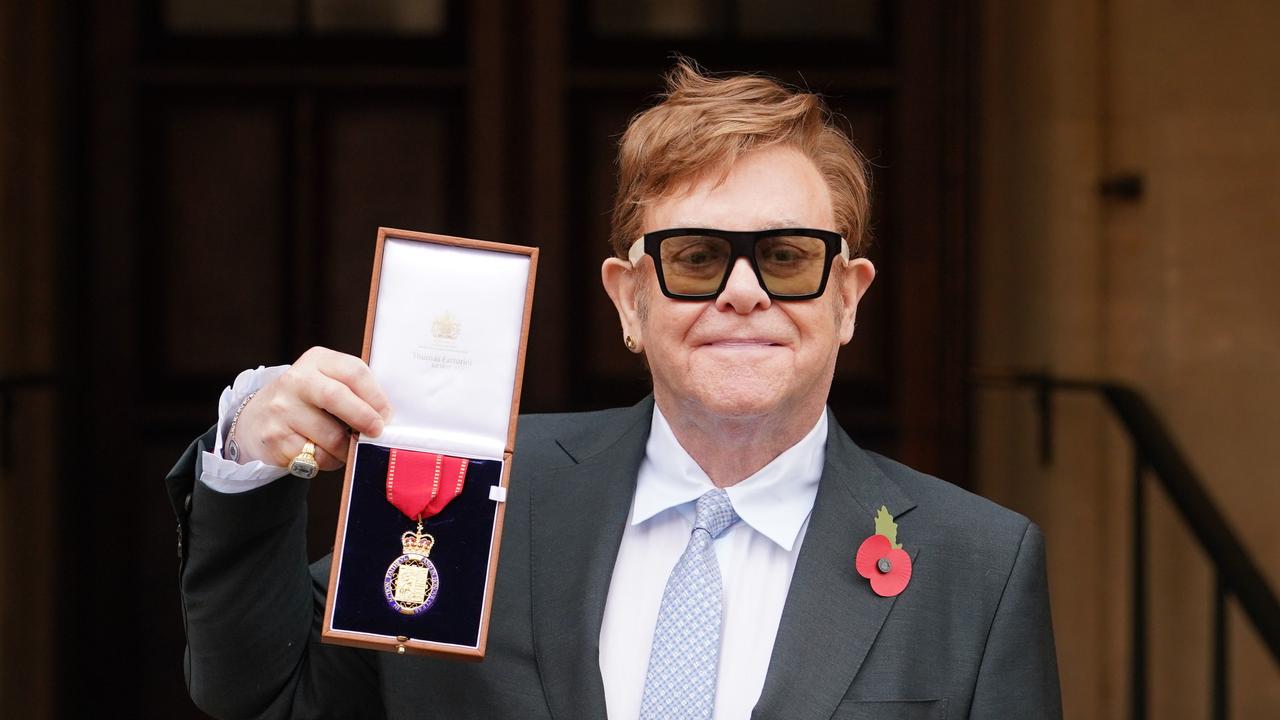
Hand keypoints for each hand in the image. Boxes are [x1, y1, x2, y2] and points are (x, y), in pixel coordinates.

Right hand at [232, 347, 392, 470]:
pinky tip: (324, 454)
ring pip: (330, 435)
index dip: (376, 396)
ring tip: (348, 448)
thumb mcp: (327, 382)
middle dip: (364, 418)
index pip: (353, 371)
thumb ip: (354, 391)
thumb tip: (386, 417)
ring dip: (347, 448)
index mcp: (317, 360)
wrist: (258, 420)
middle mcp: (296, 380)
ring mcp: (282, 409)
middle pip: (337, 396)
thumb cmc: (308, 402)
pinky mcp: (275, 438)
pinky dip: (328, 460)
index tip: (387, 415)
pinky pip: (315, 456)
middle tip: (376, 432)